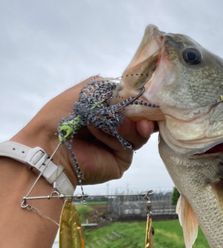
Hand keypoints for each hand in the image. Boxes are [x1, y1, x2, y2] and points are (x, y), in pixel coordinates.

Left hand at [10, 78, 154, 185]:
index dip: (143, 99)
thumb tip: (134, 91)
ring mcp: (119, 145)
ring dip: (128, 122)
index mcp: (109, 110)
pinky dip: (118, 134)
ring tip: (111, 121)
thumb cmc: (62, 115)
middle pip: (144, 118)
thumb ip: (112, 88)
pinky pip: (130, 145)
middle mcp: (116, 127)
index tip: (147, 94)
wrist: (50, 144)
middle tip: (145, 109)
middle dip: (144, 112)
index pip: (135, 103)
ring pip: (141, 132)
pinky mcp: (121, 160)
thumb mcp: (87, 91)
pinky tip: (103, 130)